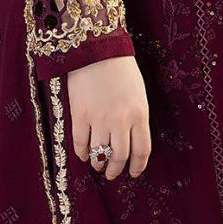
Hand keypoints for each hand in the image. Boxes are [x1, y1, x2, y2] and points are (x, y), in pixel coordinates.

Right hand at [68, 54, 150, 180]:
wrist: (97, 49)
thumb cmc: (121, 68)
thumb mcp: (138, 93)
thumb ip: (136, 116)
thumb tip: (131, 139)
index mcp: (140, 114)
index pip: (142, 150)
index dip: (138, 166)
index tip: (134, 172)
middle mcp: (121, 120)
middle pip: (120, 157)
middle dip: (116, 170)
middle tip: (113, 174)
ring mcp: (100, 119)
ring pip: (100, 154)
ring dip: (99, 164)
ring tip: (98, 165)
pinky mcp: (80, 115)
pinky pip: (80, 143)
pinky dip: (82, 153)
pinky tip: (83, 154)